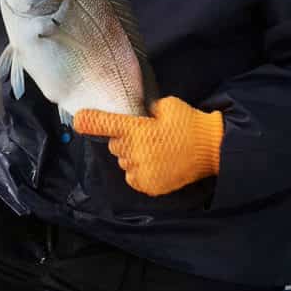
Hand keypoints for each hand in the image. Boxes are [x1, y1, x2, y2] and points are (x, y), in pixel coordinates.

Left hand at [73, 97, 223, 196]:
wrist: (212, 149)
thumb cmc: (190, 123)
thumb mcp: (168, 105)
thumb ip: (147, 109)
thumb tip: (139, 114)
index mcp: (137, 129)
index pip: (105, 124)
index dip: (89, 122)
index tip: (78, 120)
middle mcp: (135, 151)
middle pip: (115, 145)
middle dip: (125, 140)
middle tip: (147, 136)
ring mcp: (141, 170)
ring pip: (123, 162)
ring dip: (133, 156)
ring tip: (156, 151)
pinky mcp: (148, 185)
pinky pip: (132, 177)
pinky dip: (140, 171)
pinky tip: (156, 164)